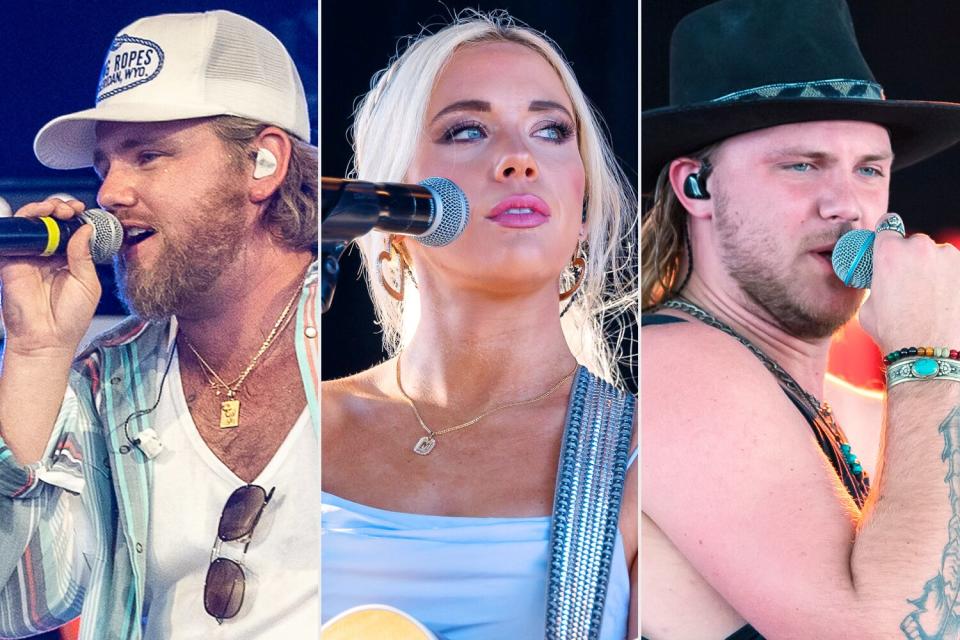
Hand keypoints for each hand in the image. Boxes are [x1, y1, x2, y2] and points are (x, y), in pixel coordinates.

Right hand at [0, 198, 101, 358]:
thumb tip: (85, 229)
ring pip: (33, 223)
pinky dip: (27, 220)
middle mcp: (50, 256)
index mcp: (70, 260)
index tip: (84, 212)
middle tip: (71, 209)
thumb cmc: (70, 317)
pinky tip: (40, 216)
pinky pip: (17, 235)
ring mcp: (31, 257)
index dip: (77, 218)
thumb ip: (83, 255)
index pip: (71, 230)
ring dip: (44, 209)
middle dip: (61, 207)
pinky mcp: (12, 260)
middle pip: (51, 221)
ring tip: (57, 209)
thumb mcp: (87, 283)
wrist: (48, 339)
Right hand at [859, 223, 959, 352]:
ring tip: (933, 299)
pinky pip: (957, 271)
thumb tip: (884, 281)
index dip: (888, 236)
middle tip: (911, 285)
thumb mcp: (869, 306)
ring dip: (936, 270)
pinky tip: (948, 303)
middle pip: (915, 244)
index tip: (890, 246)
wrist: (931, 353)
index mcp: (889, 253)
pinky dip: (953, 282)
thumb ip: (878, 284)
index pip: (888, 225)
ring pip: (940, 257)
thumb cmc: (895, 333)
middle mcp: (920, 247)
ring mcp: (950, 257)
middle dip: (913, 260)